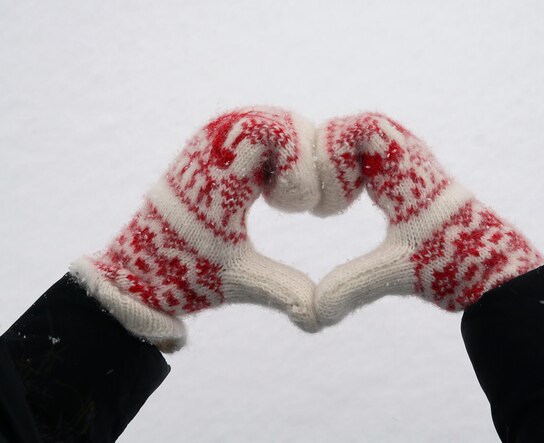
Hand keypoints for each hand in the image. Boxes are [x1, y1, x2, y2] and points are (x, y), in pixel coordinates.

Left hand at [71, 107, 320, 350]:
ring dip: (292, 156)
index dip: (303, 165)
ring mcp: (212, 139)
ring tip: (286, 199)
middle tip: (301, 201)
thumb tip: (319, 316)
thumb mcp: (237, 279)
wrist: (135, 265)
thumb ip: (282, 289)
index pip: (278, 131)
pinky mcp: (213, 145)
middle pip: (282, 121)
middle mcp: (214, 141)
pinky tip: (273, 191)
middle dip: (304, 159)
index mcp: (219, 166)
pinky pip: (258, 131)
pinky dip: (278, 155)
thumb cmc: (182, 272)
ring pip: (272, 122)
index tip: (301, 206)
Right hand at [313, 112, 543, 325]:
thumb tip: (315, 312)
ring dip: (349, 160)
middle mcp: (414, 160)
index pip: (366, 129)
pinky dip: (361, 167)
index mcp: (408, 172)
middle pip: (366, 128)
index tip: (328, 198)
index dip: (333, 153)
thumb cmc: (454, 265)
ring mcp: (418, 166)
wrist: (497, 269)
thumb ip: (353, 286)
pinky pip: (384, 153)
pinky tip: (351, 197)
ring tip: (335, 197)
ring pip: (376, 140)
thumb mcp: (396, 273)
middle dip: (335, 153)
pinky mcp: (420, 178)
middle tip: (323, 190)